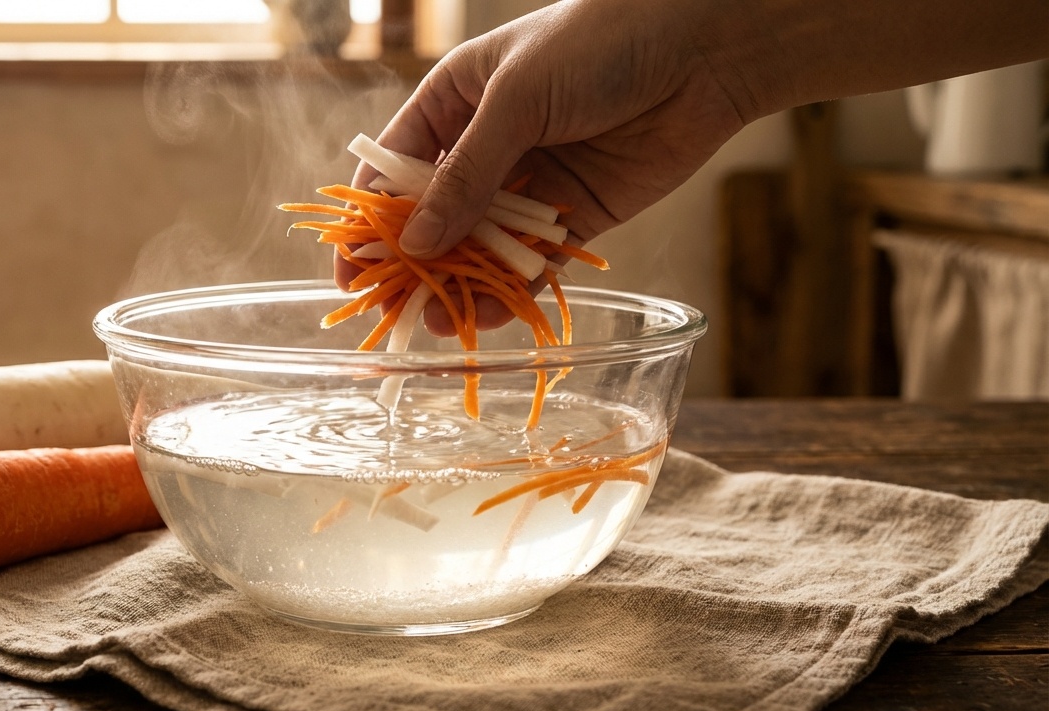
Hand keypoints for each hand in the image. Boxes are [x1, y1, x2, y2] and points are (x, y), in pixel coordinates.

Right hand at [336, 0, 755, 331]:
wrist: (703, 49)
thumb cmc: (598, 44)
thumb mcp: (516, 102)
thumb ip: (467, 175)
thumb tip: (415, 243)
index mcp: (456, 101)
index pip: (396, 168)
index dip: (370, 220)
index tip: (350, 270)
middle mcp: (488, 145)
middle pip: (436, 216)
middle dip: (413, 265)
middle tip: (391, 313)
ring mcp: (532, 183)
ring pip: (482, 246)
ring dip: (459, 285)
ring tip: (438, 323)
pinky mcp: (578, 215)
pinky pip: (534, 262)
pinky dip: (512, 290)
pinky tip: (488, 317)